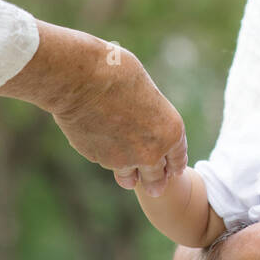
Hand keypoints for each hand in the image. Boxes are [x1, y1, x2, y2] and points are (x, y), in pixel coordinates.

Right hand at [56, 50, 186, 195]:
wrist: (81, 81)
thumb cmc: (117, 73)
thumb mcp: (146, 90)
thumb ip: (149, 113)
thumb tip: (142, 118)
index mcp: (170, 131)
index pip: (178, 157)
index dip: (175, 163)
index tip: (172, 168)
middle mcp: (150, 152)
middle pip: (157, 178)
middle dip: (155, 181)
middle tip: (154, 186)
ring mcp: (122, 160)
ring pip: (129, 176)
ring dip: (130, 175)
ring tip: (129, 178)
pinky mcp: (98, 159)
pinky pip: (105, 161)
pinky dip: (105, 156)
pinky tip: (101, 142)